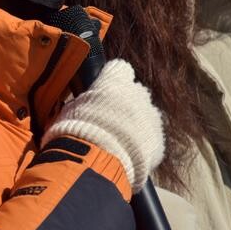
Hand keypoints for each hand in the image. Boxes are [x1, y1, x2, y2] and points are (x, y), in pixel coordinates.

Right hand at [43, 59, 164, 191]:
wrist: (96, 160)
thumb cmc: (77, 130)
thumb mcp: (72, 108)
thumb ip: (84, 101)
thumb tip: (81, 104)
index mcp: (115, 80)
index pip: (120, 69)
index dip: (114, 80)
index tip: (106, 90)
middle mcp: (138, 93)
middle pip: (136, 93)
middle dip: (125, 104)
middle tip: (109, 121)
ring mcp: (151, 117)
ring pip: (146, 116)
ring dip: (135, 125)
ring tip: (117, 141)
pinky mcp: (158, 141)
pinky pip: (151, 139)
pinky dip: (142, 146)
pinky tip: (125, 155)